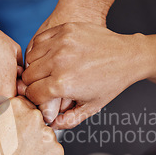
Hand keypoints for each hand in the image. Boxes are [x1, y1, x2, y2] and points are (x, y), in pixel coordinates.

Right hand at [0, 96, 64, 154]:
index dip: (19, 121)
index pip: (25, 106)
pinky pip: (53, 154)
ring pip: (46, 138)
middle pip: (38, 121)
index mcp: (16, 107)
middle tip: (17, 149)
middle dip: (30, 132)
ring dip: (38, 147)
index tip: (14, 132)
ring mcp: (48, 136)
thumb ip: (7, 117)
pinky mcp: (57, 154)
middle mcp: (34, 117)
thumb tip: (15, 116)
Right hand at [22, 23, 147, 128]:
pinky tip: (49, 56)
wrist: (128, 55)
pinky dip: (39, 50)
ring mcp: (60, 43)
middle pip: (27, 76)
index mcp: (63, 84)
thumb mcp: (92, 107)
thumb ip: (69, 120)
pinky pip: (38, 41)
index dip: (36, 99)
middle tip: (44, 85)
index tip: (43, 98)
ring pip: (30, 58)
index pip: (32, 93)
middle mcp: (59, 62)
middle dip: (33, 84)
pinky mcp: (63, 30)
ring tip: (48, 71)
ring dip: (35, 66)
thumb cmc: (111, 81)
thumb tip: (52, 124)